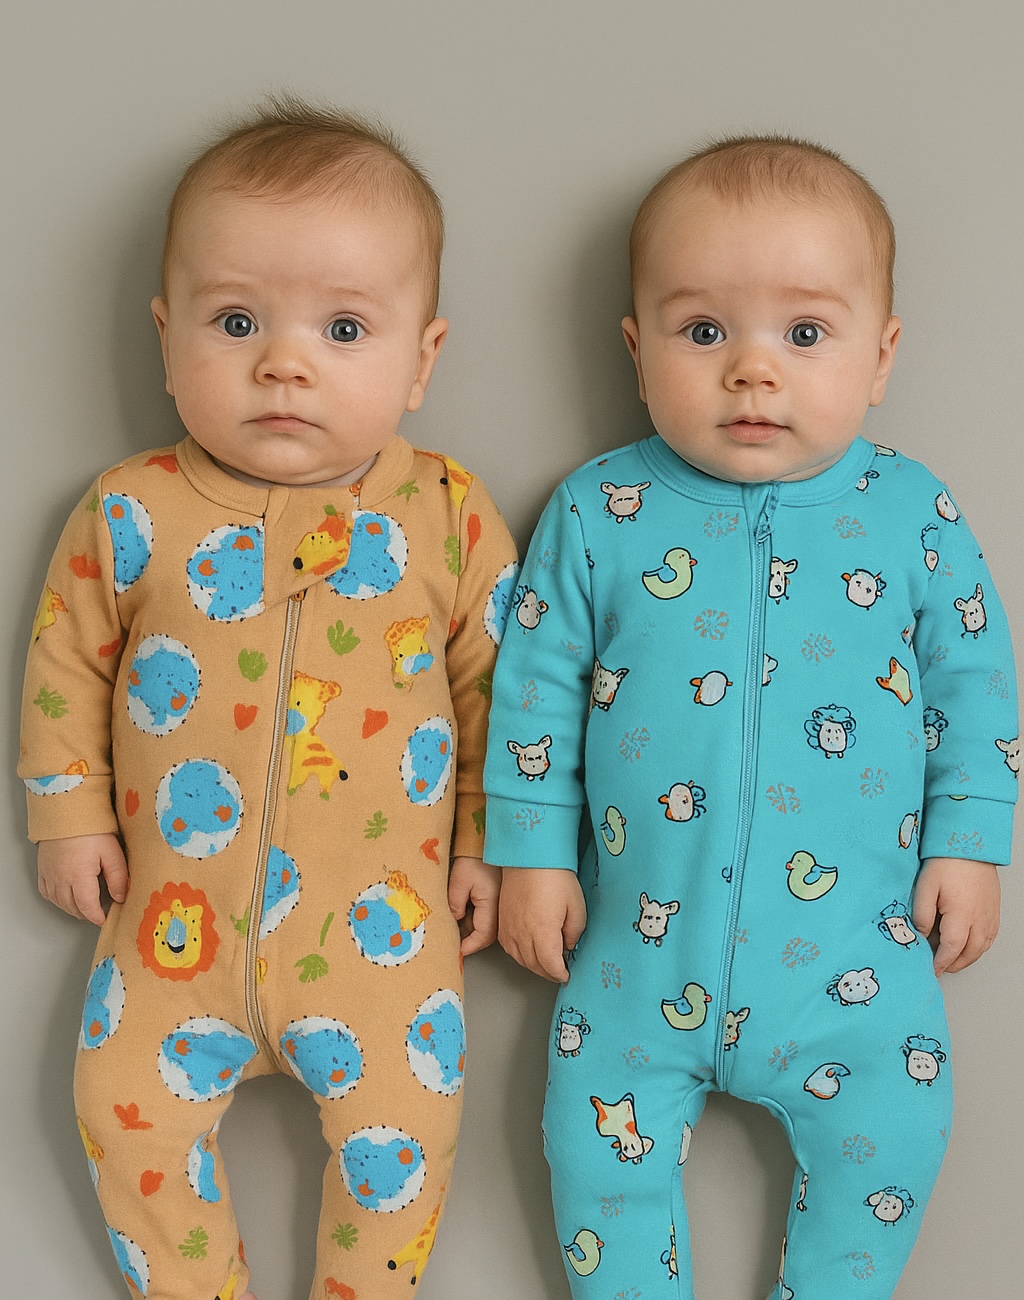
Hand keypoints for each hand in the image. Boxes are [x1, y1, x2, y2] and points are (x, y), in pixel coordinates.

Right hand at [37, 834, 128, 924]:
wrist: (67, 811)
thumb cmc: (91, 829)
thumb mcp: (112, 852)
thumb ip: (118, 877)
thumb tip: (120, 898)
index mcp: (79, 877)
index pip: (87, 907)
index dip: (97, 917)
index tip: (105, 920)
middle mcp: (61, 879)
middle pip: (72, 907)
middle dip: (86, 914)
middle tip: (99, 913)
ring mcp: (49, 874)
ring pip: (58, 902)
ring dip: (72, 908)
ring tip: (85, 907)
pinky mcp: (43, 868)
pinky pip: (47, 892)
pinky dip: (57, 899)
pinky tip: (66, 897)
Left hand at [448, 856, 500, 955]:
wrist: (485, 844)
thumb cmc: (475, 858)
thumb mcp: (459, 881)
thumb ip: (455, 903)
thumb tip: (454, 920)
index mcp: (491, 906)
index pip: (482, 936)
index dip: (467, 947)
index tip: (454, 952)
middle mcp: (498, 909)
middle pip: (484, 935)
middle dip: (466, 941)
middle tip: (449, 942)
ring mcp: (498, 906)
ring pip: (484, 927)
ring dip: (468, 930)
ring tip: (450, 927)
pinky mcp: (495, 902)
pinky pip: (484, 917)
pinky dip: (472, 920)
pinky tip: (459, 915)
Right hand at [497, 866, 585, 982]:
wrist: (529, 856)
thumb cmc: (555, 876)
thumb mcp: (576, 906)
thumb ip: (574, 933)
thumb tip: (568, 946)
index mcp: (543, 931)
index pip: (551, 966)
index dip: (560, 974)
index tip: (567, 975)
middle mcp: (523, 933)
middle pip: (535, 965)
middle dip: (548, 973)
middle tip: (559, 972)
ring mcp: (509, 927)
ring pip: (520, 959)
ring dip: (534, 965)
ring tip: (546, 963)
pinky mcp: (503, 920)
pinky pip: (509, 947)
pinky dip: (520, 955)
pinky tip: (528, 951)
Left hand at [912, 857, 999, 974]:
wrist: (970, 844)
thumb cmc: (947, 862)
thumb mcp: (925, 887)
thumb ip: (922, 914)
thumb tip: (921, 935)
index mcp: (961, 915)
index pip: (951, 949)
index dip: (941, 962)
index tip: (932, 969)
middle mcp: (980, 919)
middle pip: (970, 953)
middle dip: (955, 964)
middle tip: (940, 968)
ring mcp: (990, 915)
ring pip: (982, 947)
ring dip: (968, 957)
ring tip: (952, 959)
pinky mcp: (994, 909)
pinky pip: (990, 936)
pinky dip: (980, 946)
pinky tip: (969, 944)